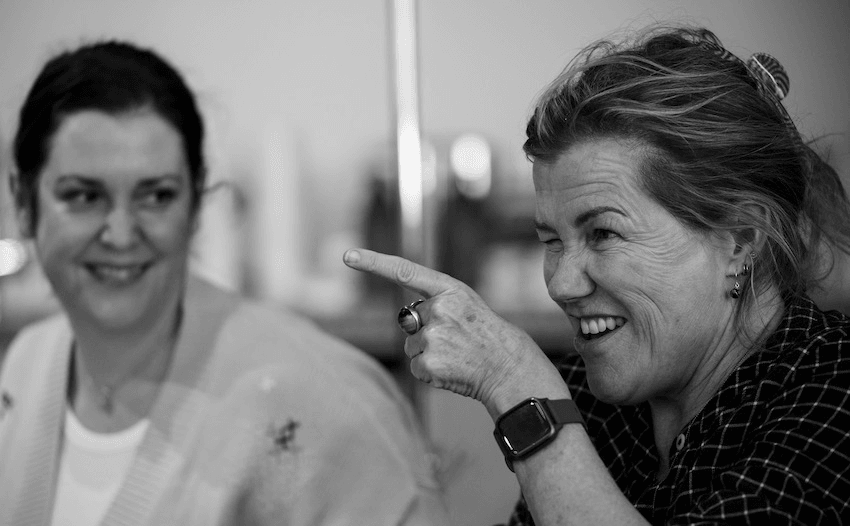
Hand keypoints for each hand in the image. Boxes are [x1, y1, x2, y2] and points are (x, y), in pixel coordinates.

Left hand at [343, 248, 556, 415]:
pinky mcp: (429, 363)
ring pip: (411, 345)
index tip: (348, 256)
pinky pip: (415, 366)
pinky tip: (452, 369)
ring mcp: (434, 337)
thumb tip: (408, 321)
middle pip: (409, 319)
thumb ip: (435, 304)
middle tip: (456, 338)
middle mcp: (439, 310)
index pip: (405, 272)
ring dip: (428, 352)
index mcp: (450, 290)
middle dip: (424, 330)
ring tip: (458, 354)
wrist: (507, 366)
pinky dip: (430, 372)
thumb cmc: (484, 335)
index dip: (374, 263)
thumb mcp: (465, 306)